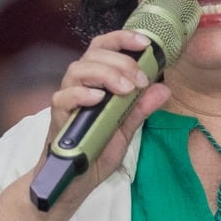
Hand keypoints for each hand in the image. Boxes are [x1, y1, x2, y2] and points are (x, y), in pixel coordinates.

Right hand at [38, 31, 170, 211]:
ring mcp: (67, 100)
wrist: (76, 181)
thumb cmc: (97, 150)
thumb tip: (163, 88)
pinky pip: (63, 98)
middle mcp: (80, 85)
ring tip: (124, 89)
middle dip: (121, 62)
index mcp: (97, 81)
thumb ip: (141, 108)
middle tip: (139, 81)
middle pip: (94, 55)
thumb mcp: (125, 129)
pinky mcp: (57, 117)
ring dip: (104, 74)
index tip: (145, 44)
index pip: (105, 48)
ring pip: (77, 70)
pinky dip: (81, 94)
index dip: (122, 39)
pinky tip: (98, 99)